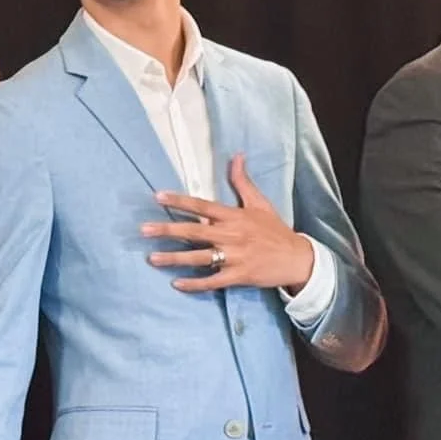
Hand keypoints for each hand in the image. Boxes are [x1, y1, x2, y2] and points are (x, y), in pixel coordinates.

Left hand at [143, 156, 312, 293]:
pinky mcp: (237, 276)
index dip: (179, 201)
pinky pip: (212, 281)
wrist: (297, 258)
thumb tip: (236, 155)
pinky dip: (194, 284)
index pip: (201, 206)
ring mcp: (234, 257)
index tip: (157, 197)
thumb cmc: (275, 230)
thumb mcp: (259, 203)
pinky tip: (176, 283)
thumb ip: (242, 181)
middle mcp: (231, 235)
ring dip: (174, 258)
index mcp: (234, 216)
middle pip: (194, 232)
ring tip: (152, 258)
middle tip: (143, 230)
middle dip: (167, 230)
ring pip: (198, 257)